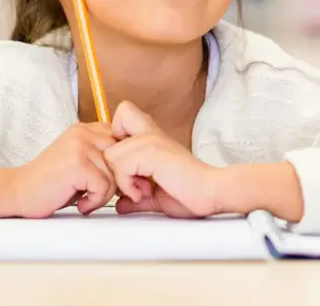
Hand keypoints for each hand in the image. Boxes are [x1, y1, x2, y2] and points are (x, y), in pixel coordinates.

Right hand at [9, 122, 117, 218]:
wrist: (18, 193)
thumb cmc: (49, 183)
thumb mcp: (78, 162)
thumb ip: (101, 156)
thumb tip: (134, 168)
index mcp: (85, 129)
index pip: (122, 142)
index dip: (122, 165)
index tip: (116, 183)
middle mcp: (84, 132)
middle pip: (122, 157)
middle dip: (118, 181)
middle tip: (103, 196)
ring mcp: (80, 146)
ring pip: (115, 174)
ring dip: (104, 195)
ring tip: (86, 201)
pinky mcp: (78, 164)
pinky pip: (104, 186)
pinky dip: (95, 201)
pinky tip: (81, 205)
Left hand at [103, 101, 221, 217]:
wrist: (212, 193)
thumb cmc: (190, 193)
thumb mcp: (156, 195)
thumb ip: (136, 196)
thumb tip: (120, 204)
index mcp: (152, 137)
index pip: (122, 115)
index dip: (115, 138)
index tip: (127, 164)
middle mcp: (150, 133)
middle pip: (108, 135)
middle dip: (113, 165)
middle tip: (131, 181)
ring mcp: (151, 140)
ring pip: (111, 155)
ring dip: (121, 179)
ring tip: (142, 190)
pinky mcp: (152, 152)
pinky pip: (121, 165)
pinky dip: (128, 185)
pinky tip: (145, 192)